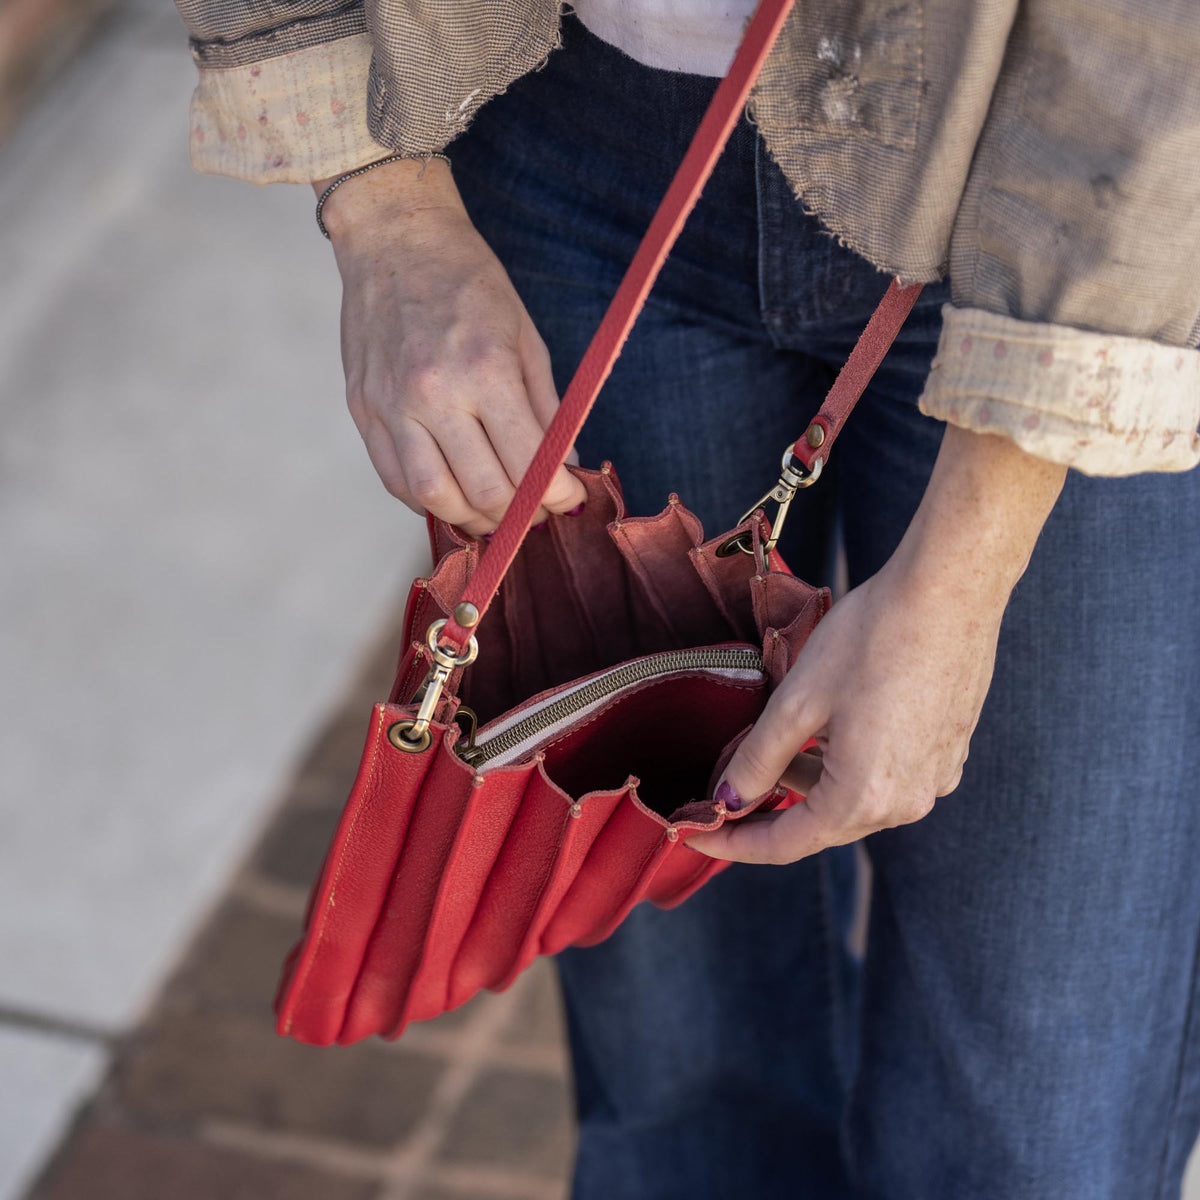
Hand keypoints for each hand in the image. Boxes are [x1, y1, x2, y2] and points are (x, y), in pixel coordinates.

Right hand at [315, 159, 586, 535]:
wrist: (395, 238)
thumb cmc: (469, 282)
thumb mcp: (526, 337)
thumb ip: (546, 409)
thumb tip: (564, 466)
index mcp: (484, 370)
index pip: (529, 462)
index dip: (558, 494)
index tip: (570, 500)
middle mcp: (433, 394)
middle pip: (483, 492)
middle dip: (519, 516)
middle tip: (535, 512)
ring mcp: (391, 405)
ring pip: (434, 497)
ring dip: (472, 520)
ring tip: (494, 514)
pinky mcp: (363, 410)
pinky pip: (395, 480)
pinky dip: (427, 502)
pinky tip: (452, 495)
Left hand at [686, 426, 1066, 862]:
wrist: (951, 592)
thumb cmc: (872, 638)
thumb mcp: (797, 701)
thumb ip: (757, 759)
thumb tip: (728, 800)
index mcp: (864, 799)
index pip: (784, 844)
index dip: (732, 844)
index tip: (694, 834)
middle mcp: (906, 803)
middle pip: (819, 824)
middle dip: (769, 807)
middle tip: (724, 785)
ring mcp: (934, 779)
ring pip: (851, 799)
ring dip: (807, 779)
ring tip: (774, 741)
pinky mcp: (948, 752)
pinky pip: (884, 776)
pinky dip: (844, 764)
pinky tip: (827, 727)